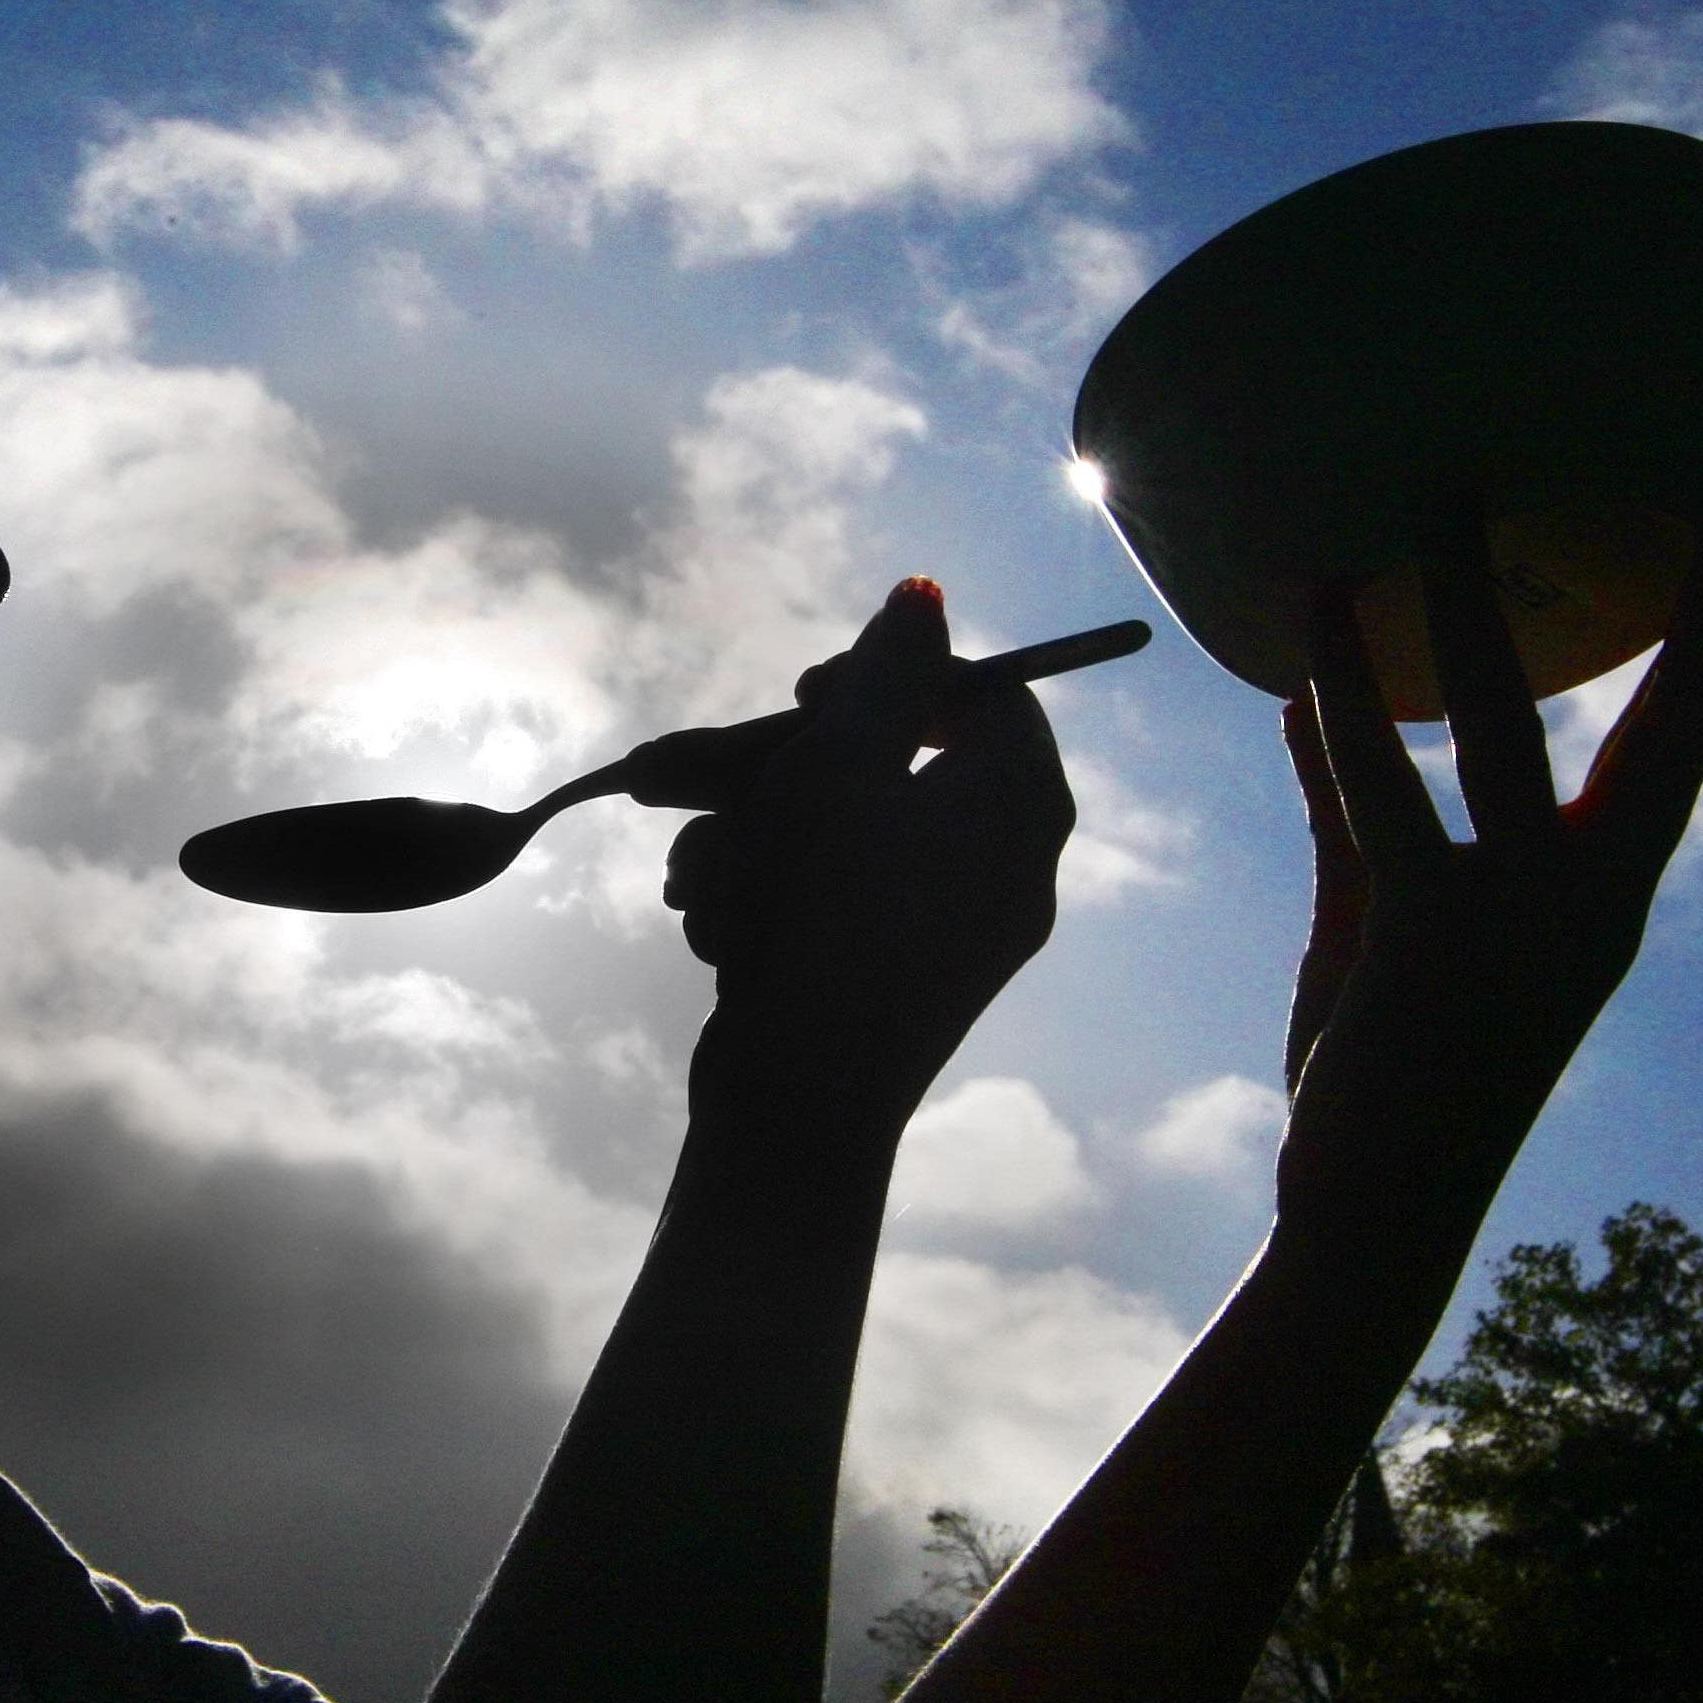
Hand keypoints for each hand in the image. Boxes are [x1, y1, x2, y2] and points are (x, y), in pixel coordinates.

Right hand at [665, 578, 1075, 1136]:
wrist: (794, 1108)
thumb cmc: (824, 920)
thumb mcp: (840, 768)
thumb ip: (882, 673)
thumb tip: (926, 593)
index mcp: (1021, 804)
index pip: (981, 692)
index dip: (884, 677)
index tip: (802, 695)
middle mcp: (1008, 862)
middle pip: (887, 766)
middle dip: (769, 774)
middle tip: (682, 776)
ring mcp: (955, 928)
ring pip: (840, 835)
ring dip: (748, 841)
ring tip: (697, 881)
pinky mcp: (899, 978)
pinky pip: (837, 900)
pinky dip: (769, 900)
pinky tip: (717, 929)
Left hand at [1279, 521, 1702, 1200]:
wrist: (1369, 1219)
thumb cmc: (1384, 1078)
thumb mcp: (1379, 930)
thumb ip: (1356, 823)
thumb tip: (1314, 710)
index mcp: (1606, 902)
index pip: (1688, 744)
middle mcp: (1592, 902)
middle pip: (1666, 722)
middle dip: (1684, 602)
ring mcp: (1521, 917)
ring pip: (1501, 720)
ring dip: (1462, 600)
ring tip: (1434, 497)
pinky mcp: (1427, 933)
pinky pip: (1380, 788)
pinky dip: (1343, 705)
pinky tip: (1310, 640)